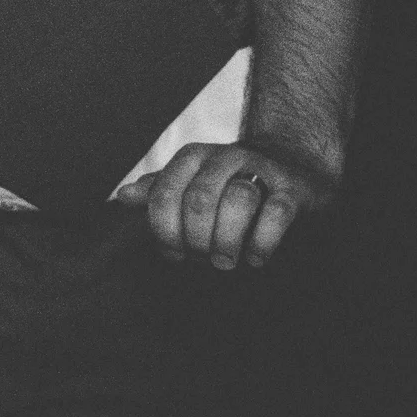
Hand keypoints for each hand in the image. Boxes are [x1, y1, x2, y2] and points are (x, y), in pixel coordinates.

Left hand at [112, 140, 337, 269]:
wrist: (291, 168)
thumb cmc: (229, 184)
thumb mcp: (190, 184)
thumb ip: (158, 191)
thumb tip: (123, 197)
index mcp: (192, 157)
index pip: (164, 194)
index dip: (164, 231)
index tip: (174, 253)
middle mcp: (224, 156)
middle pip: (199, 200)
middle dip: (197, 239)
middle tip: (204, 260)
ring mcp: (262, 168)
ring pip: (238, 201)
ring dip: (228, 241)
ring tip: (227, 260)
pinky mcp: (293, 187)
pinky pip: (276, 213)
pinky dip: (263, 242)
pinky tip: (256, 258)